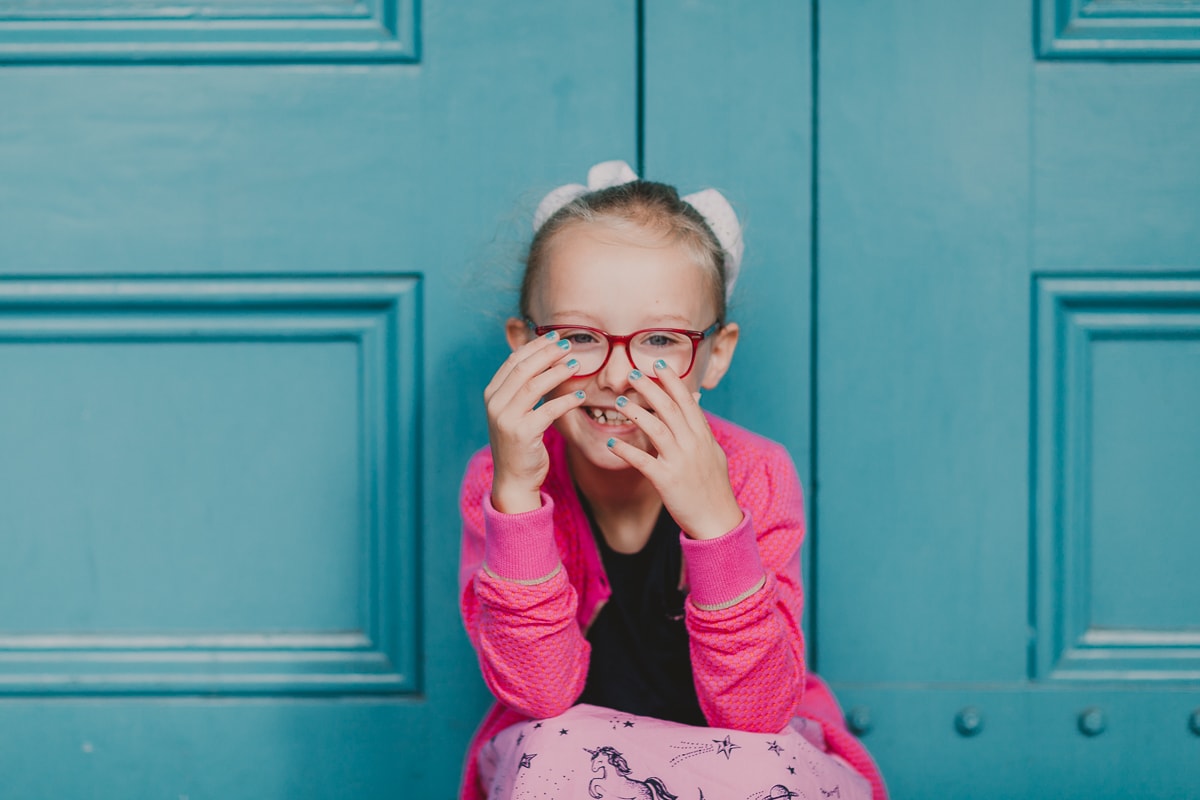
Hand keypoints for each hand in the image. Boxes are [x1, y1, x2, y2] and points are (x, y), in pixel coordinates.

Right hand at [484, 331, 586, 513]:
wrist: (513, 479)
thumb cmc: (519, 443)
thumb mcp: (514, 412)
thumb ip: (521, 388)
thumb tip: (542, 358)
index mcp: (492, 395)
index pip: (513, 361)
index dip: (535, 346)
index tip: (555, 336)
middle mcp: (495, 404)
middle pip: (523, 368)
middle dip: (547, 353)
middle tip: (569, 345)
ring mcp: (507, 419)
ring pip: (534, 385)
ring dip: (557, 372)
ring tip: (576, 363)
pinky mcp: (523, 434)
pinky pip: (549, 410)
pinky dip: (567, 400)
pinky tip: (581, 394)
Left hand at [605, 362, 743, 538]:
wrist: (718, 520)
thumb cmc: (713, 487)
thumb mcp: (712, 452)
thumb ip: (701, 427)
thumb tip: (696, 402)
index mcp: (703, 436)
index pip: (686, 401)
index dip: (672, 380)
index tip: (658, 363)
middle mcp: (693, 444)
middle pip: (669, 408)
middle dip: (650, 387)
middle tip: (632, 372)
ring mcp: (680, 462)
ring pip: (656, 428)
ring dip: (636, 413)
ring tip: (619, 402)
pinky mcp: (666, 480)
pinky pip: (642, 461)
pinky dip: (626, 451)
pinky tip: (612, 444)